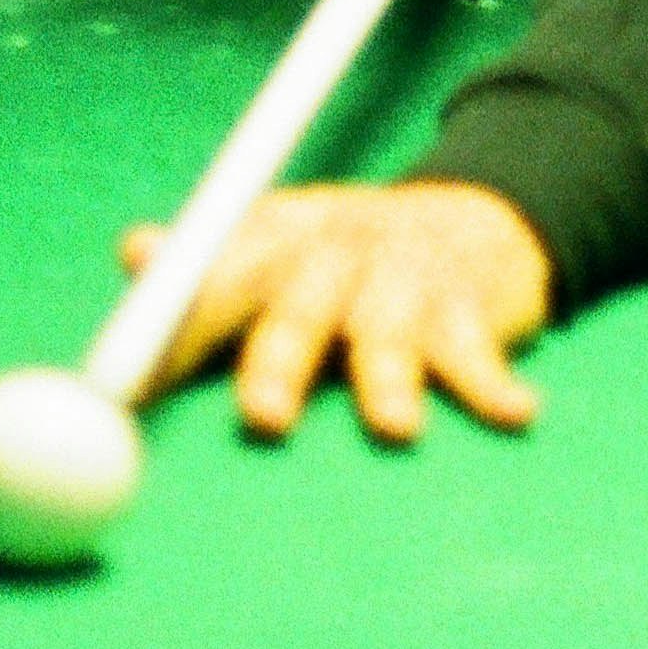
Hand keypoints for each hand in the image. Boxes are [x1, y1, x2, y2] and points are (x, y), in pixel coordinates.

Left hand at [119, 182, 551, 444]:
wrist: (470, 220)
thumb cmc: (344, 264)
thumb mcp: (274, 251)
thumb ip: (203, 272)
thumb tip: (133, 253)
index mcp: (275, 239)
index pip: (216, 277)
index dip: (178, 332)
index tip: (139, 391)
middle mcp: (336, 251)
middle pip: (299, 303)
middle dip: (280, 359)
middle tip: (264, 418)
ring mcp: (405, 277)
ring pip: (390, 332)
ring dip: (391, 378)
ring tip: (394, 428)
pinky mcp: (471, 307)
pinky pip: (482, 351)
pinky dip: (495, 386)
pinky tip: (514, 413)